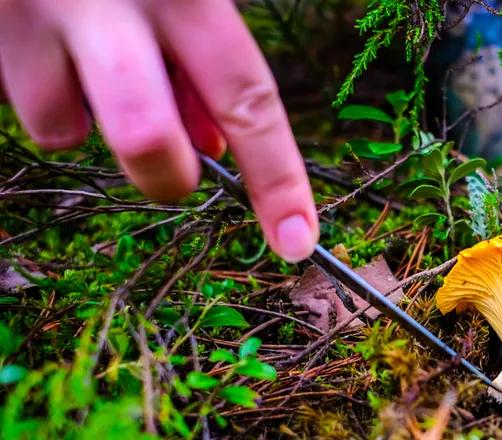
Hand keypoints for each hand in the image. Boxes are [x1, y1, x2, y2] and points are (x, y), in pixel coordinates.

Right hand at [0, 0, 317, 260]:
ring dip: (83, 114)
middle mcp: (108, 0)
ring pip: (60, 125)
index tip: (296, 242)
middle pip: (146, 140)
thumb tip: (212, 152)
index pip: (249, 99)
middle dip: (166, 176)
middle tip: (174, 168)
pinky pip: (18, 93)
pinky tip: (46, 36)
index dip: (278, 179)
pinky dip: (42, 86)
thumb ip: (203, 61)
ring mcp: (29, 9)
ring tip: (84, 51)